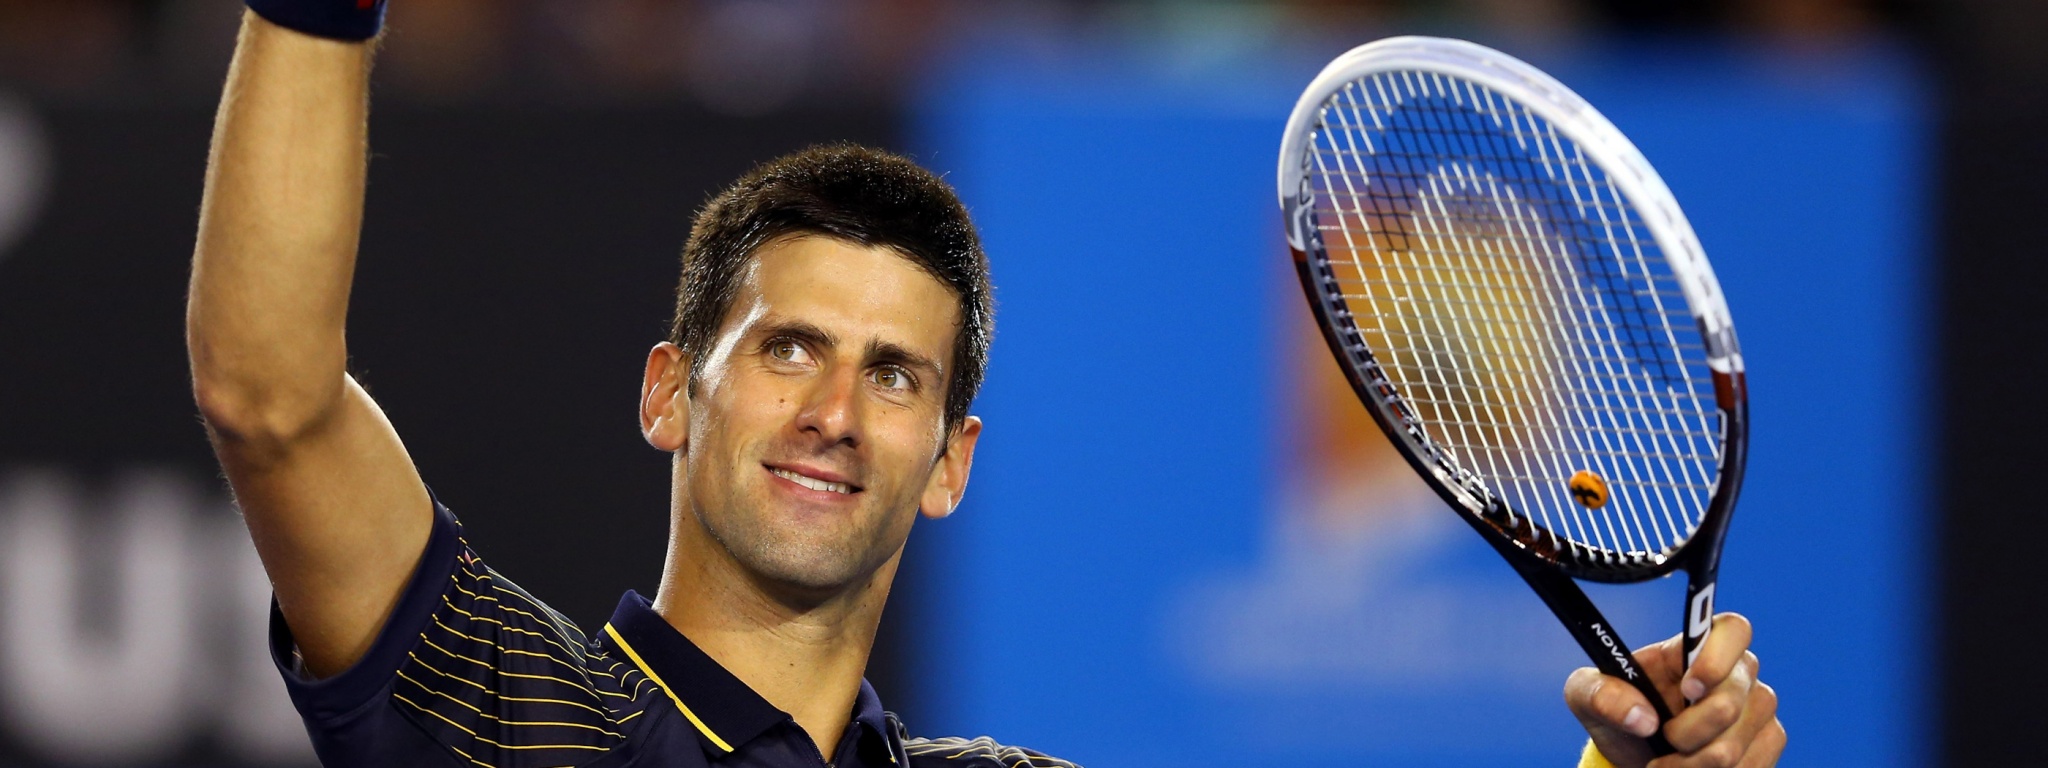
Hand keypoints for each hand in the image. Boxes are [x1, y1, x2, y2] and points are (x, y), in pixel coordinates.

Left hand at [1564, 613, 1783, 766]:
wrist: (1635, 754)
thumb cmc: (1617, 713)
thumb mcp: (1586, 696)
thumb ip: (1600, 694)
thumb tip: (1643, 717)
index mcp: (1695, 647)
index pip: (1734, 629)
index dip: (1717, 658)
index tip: (1688, 689)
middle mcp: (1737, 672)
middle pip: (1730, 701)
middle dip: (1687, 733)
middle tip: (1663, 741)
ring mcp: (1758, 706)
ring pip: (1735, 743)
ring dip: (1693, 764)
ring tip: (1665, 765)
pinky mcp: (1768, 740)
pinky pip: (1752, 765)